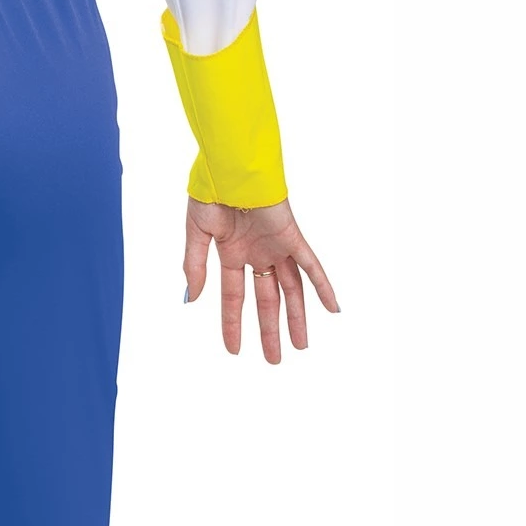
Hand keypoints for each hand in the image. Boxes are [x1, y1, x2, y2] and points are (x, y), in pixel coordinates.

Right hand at [184, 198, 338, 363]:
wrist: (230, 165)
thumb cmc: (211, 191)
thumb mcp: (196, 233)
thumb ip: (194, 265)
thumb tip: (191, 299)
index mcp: (232, 253)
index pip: (234, 297)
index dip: (233, 324)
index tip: (234, 350)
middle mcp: (257, 254)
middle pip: (267, 300)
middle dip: (270, 330)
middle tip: (274, 359)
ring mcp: (276, 247)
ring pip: (291, 290)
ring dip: (296, 318)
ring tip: (300, 346)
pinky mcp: (291, 236)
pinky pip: (311, 266)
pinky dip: (323, 286)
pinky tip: (333, 309)